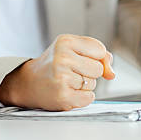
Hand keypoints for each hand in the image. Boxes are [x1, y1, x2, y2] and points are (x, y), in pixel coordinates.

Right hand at [0, 34, 115, 110]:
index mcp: (66, 41)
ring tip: (67, 82)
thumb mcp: (73, 49)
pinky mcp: (63, 95)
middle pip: (99, 69)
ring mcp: (62, 77)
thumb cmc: (55, 64)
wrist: (29, 82)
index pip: (100, 50)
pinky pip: (89, 98)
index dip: (96, 57)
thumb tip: (111, 73)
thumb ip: (98, 55)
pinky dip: (81, 98)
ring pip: (93, 84)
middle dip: (89, 73)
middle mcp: (63, 57)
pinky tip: (67, 92)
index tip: (81, 59)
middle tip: (71, 72)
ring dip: (84, 86)